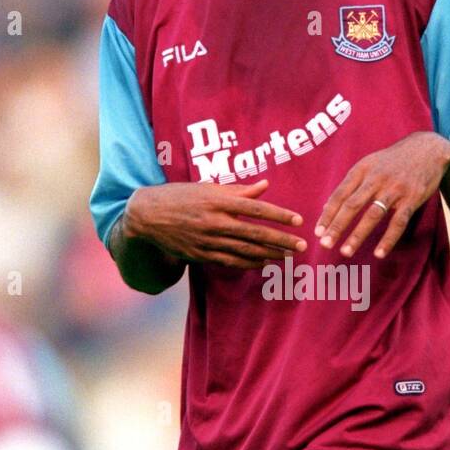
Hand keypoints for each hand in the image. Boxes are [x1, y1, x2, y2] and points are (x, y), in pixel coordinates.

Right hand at [123, 179, 306, 269]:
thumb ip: (238, 190)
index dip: (279, 215)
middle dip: (281, 240)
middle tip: (301, 245)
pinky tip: (264, 263)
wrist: (147, 216)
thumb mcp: (207, 188)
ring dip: (269, 254)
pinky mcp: (201, 255)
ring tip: (288, 255)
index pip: (256, 208)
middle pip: (255, 233)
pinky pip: (230, 261)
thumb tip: (265, 186)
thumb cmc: (180, 196)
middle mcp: (214, 222)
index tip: (298, 221)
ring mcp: (207, 241)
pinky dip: (249, 263)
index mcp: (217, 201)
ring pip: (245, 250)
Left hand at [315, 132, 449, 257]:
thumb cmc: (392, 161)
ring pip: (373, 215)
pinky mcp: (412, 198)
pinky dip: (388, 239)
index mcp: (362, 170)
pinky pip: (398, 222)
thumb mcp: (368, 165)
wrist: (427, 149)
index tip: (318, 232)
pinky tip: (379, 253)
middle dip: (337, 226)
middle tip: (325, 244)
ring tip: (345, 252)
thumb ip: (349, 185)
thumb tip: (327, 208)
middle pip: (352, 205)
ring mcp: (395, 189)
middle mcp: (376, 178)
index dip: (328, 214)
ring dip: (357, 235)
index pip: (340, 194)